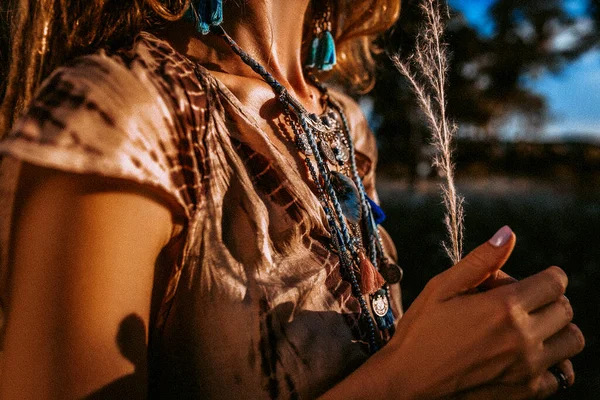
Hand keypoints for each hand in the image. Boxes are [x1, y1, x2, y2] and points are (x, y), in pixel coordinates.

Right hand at [374, 226, 584, 398]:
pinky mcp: (526, 391)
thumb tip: (508, 234)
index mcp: (503, 307)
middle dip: (547, 299)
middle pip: (565, 309)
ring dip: (555, 329)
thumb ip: (480, 261)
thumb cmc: (420, 331)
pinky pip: (561, 375)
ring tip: (525, 329)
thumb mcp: (442, 288)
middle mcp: (522, 338)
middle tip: (516, 305)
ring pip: (571, 340)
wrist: (408, 381)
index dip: (545, 276)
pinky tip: (524, 356)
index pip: (555, 282)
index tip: (529, 281)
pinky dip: (551, 363)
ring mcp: (528, 367)